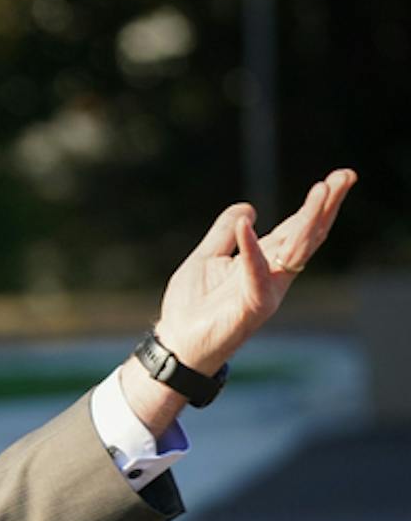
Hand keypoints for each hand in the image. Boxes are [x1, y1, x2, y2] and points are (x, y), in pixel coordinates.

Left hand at [153, 168, 355, 375]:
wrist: (176, 344)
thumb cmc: (193, 306)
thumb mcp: (206, 257)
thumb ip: (224, 232)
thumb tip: (248, 207)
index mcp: (264, 261)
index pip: (296, 228)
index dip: (316, 204)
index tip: (335, 178)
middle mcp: (272, 274)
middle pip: (306, 236)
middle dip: (326, 206)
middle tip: (345, 176)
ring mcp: (266, 290)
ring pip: (295, 251)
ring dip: (307, 220)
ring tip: (321, 190)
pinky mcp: (252, 307)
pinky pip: (254, 275)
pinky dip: (250, 250)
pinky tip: (247, 224)